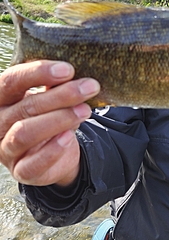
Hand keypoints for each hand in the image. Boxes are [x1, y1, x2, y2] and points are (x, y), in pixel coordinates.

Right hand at [0, 61, 99, 186]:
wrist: (56, 152)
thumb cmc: (49, 116)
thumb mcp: (51, 98)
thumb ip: (55, 85)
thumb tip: (72, 72)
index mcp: (2, 98)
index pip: (12, 80)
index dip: (39, 72)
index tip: (68, 69)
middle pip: (25, 106)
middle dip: (61, 95)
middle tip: (89, 87)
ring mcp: (6, 149)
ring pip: (25, 132)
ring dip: (60, 119)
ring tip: (84, 110)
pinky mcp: (20, 171)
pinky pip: (33, 163)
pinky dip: (53, 149)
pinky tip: (69, 136)